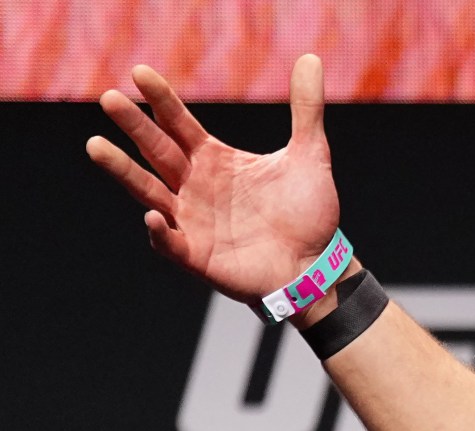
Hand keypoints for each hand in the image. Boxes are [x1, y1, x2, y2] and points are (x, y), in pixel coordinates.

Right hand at [87, 55, 339, 300]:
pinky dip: (160, 231)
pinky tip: (153, 217)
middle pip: (157, 149)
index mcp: (213, 159)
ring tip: (95, 145)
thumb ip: (306, 110)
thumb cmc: (308, 213)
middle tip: (110, 99)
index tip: (141, 73)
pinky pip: (170, 242)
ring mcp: (192, 220)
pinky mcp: (197, 255)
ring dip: (123, 170)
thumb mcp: (310, 155)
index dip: (161, 99)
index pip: (178, 123)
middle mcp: (194, 185)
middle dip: (134, 126)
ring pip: (149, 191)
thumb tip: (310, 59)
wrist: (317, 266)